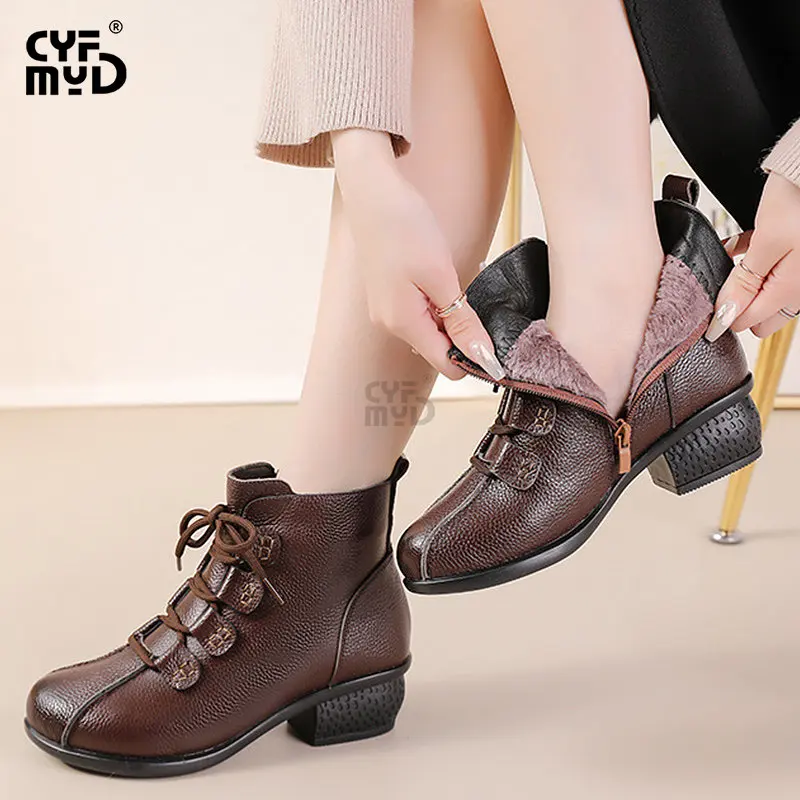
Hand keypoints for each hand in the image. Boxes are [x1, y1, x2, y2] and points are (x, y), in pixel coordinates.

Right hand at [331, 130, 503, 379]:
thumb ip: (461, 321)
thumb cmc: (403, 227)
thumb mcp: (441, 275)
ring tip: (452, 278)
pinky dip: (437, 301)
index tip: (495, 334)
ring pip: (432, 329)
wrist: (370, 191)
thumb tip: (481, 355)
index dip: (475, 356)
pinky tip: (439, 275)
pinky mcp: (388, 295)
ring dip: (451, 313)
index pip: (447, 366)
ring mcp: (386, 310)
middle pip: (439, 349)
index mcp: (403, 324)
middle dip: (463, 331)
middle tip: (472, 293)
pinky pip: (421, 312)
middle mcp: (390, 323)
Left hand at [707, 172, 799, 340]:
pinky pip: (769, 269)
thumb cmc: (799, 198)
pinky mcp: (797, 256)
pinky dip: (753, 260)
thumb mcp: (767, 241)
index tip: (709, 299)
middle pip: (760, 313)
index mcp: (793, 289)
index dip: (725, 313)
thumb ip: (746, 282)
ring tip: (732, 254)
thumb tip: (726, 317)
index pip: (750, 323)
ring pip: (762, 290)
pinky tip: (739, 245)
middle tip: (723, 276)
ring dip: (743, 277)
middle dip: (737, 298)